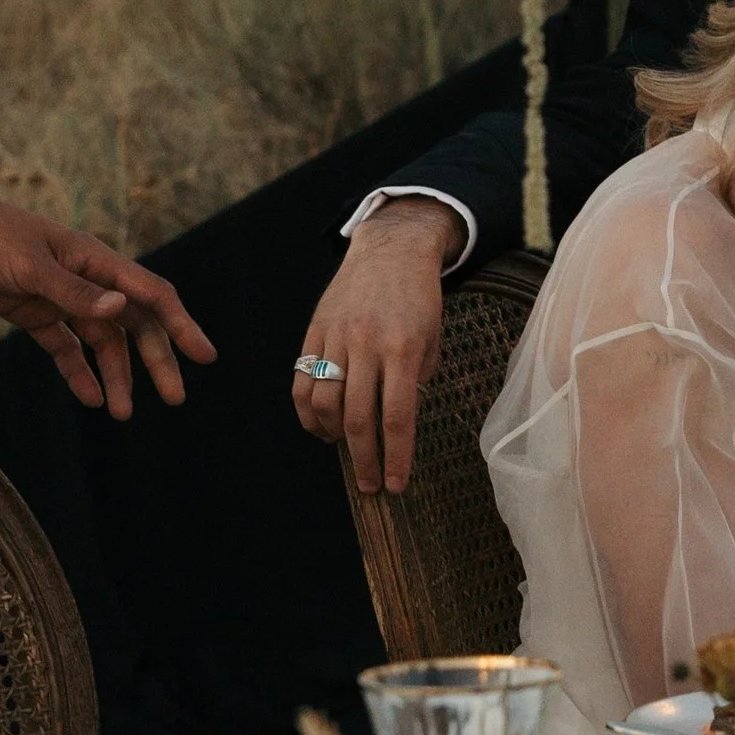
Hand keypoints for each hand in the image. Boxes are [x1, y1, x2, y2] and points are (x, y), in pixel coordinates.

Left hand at [0, 181, 215, 419]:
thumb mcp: (30, 267)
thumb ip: (75, 292)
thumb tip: (122, 310)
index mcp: (95, 260)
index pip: (151, 295)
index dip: (181, 325)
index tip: (205, 356)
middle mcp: (87, 279)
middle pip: (134, 324)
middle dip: (156, 360)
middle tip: (175, 398)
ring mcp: (61, 297)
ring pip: (102, 341)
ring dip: (115, 374)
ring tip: (121, 413)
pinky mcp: (34, 312)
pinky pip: (66, 347)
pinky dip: (78, 371)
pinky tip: (89, 397)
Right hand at [293, 198, 462, 495]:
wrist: (391, 248)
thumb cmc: (419, 298)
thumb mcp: (432, 338)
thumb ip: (416, 380)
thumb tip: (397, 423)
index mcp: (402, 348)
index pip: (398, 417)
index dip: (396, 457)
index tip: (396, 485)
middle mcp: (366, 345)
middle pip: (358, 418)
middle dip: (365, 460)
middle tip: (372, 485)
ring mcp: (335, 338)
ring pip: (324, 403)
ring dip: (334, 438)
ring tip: (348, 451)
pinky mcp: (314, 332)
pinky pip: (302, 382)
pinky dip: (308, 413)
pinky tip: (321, 429)